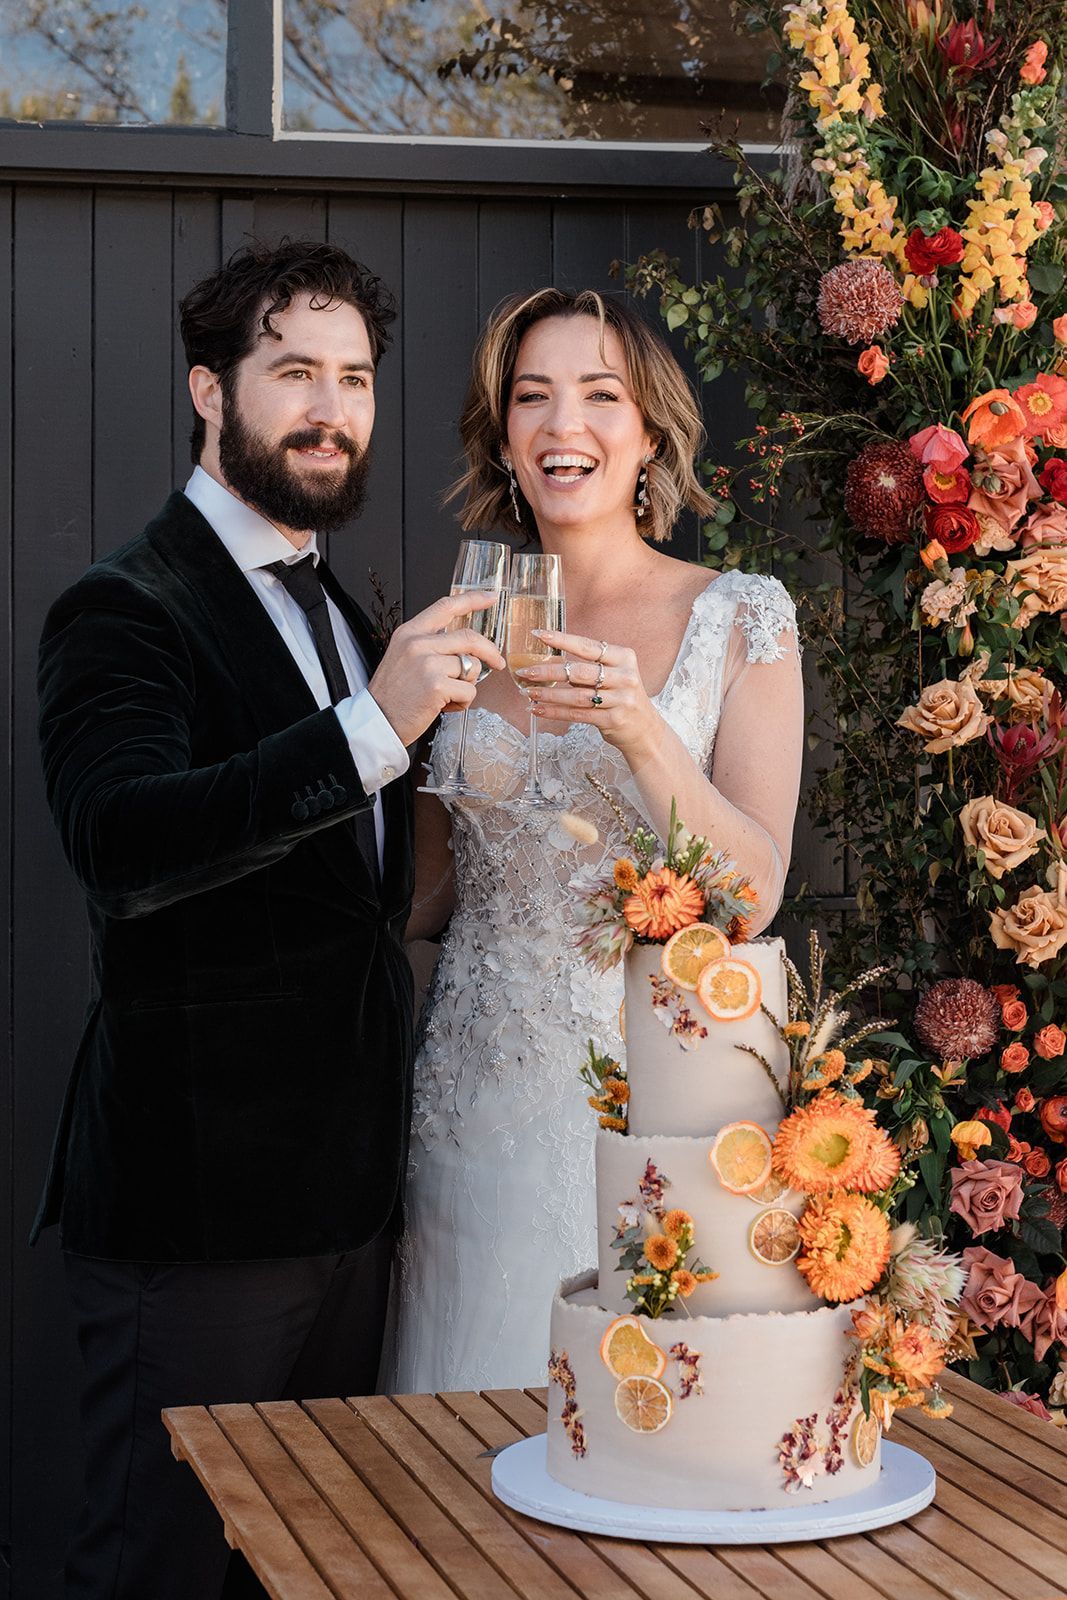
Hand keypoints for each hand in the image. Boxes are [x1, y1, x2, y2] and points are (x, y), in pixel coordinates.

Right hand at [368, 592, 505, 746]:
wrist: (377, 721)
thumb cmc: (393, 694)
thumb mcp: (403, 656)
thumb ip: (430, 644)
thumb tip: (465, 645)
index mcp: (410, 632)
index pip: (445, 606)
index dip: (472, 599)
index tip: (491, 597)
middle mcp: (418, 644)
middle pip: (469, 638)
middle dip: (489, 651)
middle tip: (497, 662)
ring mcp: (427, 664)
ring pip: (471, 667)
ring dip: (467, 685)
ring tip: (447, 695)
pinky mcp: (437, 686)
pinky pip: (469, 691)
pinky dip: (462, 702)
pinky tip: (444, 706)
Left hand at [515, 628, 660, 765]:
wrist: (644, 729)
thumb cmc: (622, 697)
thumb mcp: (614, 675)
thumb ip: (590, 667)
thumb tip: (548, 660)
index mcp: (624, 658)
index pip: (588, 646)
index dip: (562, 640)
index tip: (538, 635)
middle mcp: (625, 677)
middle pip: (579, 671)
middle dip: (549, 672)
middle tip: (526, 671)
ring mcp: (621, 699)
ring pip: (576, 695)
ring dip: (548, 694)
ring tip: (528, 693)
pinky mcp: (613, 720)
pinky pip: (577, 714)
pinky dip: (555, 712)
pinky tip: (538, 710)